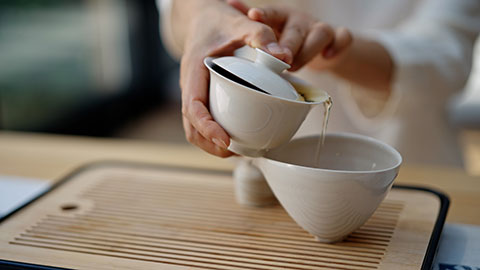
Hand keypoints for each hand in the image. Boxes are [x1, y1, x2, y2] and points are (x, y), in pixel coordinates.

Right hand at [178, 0, 288, 156]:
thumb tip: (284, 59)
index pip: (192, 107)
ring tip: (239, 151)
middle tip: (236, 153)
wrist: (203, 16)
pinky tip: (237, 136)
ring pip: (195, 128)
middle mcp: (189, 85)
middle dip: (210, 145)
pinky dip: (216, 133)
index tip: (224, 141)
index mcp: (193, 70)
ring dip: (212, 144)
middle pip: (191, 126)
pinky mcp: (202, 95)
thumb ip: (261, 36)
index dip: (206, 128)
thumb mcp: (240, 22)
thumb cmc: (220, 20)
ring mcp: (194, 92)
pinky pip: (204, 119)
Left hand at [233, 3, 352, 70]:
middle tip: (280, 59)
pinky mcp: (338, 39)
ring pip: (320, 33)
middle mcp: (301, 20)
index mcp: (281, 17)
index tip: (254, 16)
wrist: (319, 48)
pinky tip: (328, 57)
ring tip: (294, 67)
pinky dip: (338, 46)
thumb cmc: (286, 40)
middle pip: (296, 29)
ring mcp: (320, 28)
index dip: (264, 14)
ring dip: (307, 52)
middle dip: (288, 45)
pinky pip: (344, 38)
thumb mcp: (269, 31)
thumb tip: (229, 5)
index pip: (272, 13)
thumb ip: (250, 24)